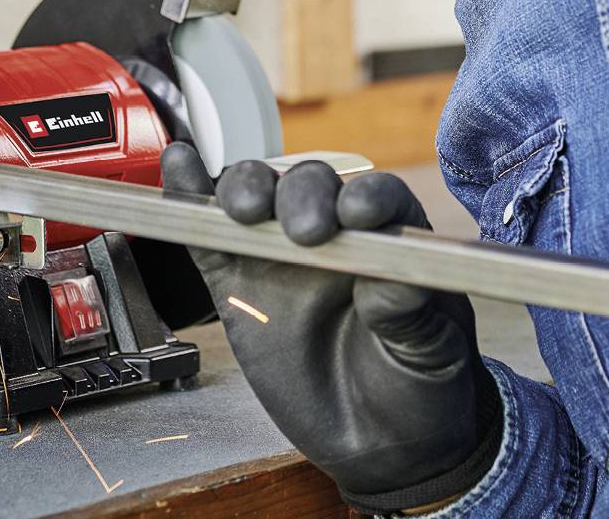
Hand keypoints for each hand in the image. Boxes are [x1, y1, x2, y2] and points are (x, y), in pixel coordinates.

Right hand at [161, 144, 502, 511]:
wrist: (379, 442)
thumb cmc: (418, 385)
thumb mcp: (429, 354)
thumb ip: (408, 313)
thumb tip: (387, 279)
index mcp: (389, 237)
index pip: (376, 197)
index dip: (365, 197)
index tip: (356, 215)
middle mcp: (333, 232)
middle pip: (310, 186)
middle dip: (303, 196)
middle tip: (307, 231)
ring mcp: (281, 254)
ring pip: (258, 197)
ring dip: (246, 189)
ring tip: (245, 210)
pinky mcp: (238, 284)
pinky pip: (210, 236)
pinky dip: (189, 199)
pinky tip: (179, 166)